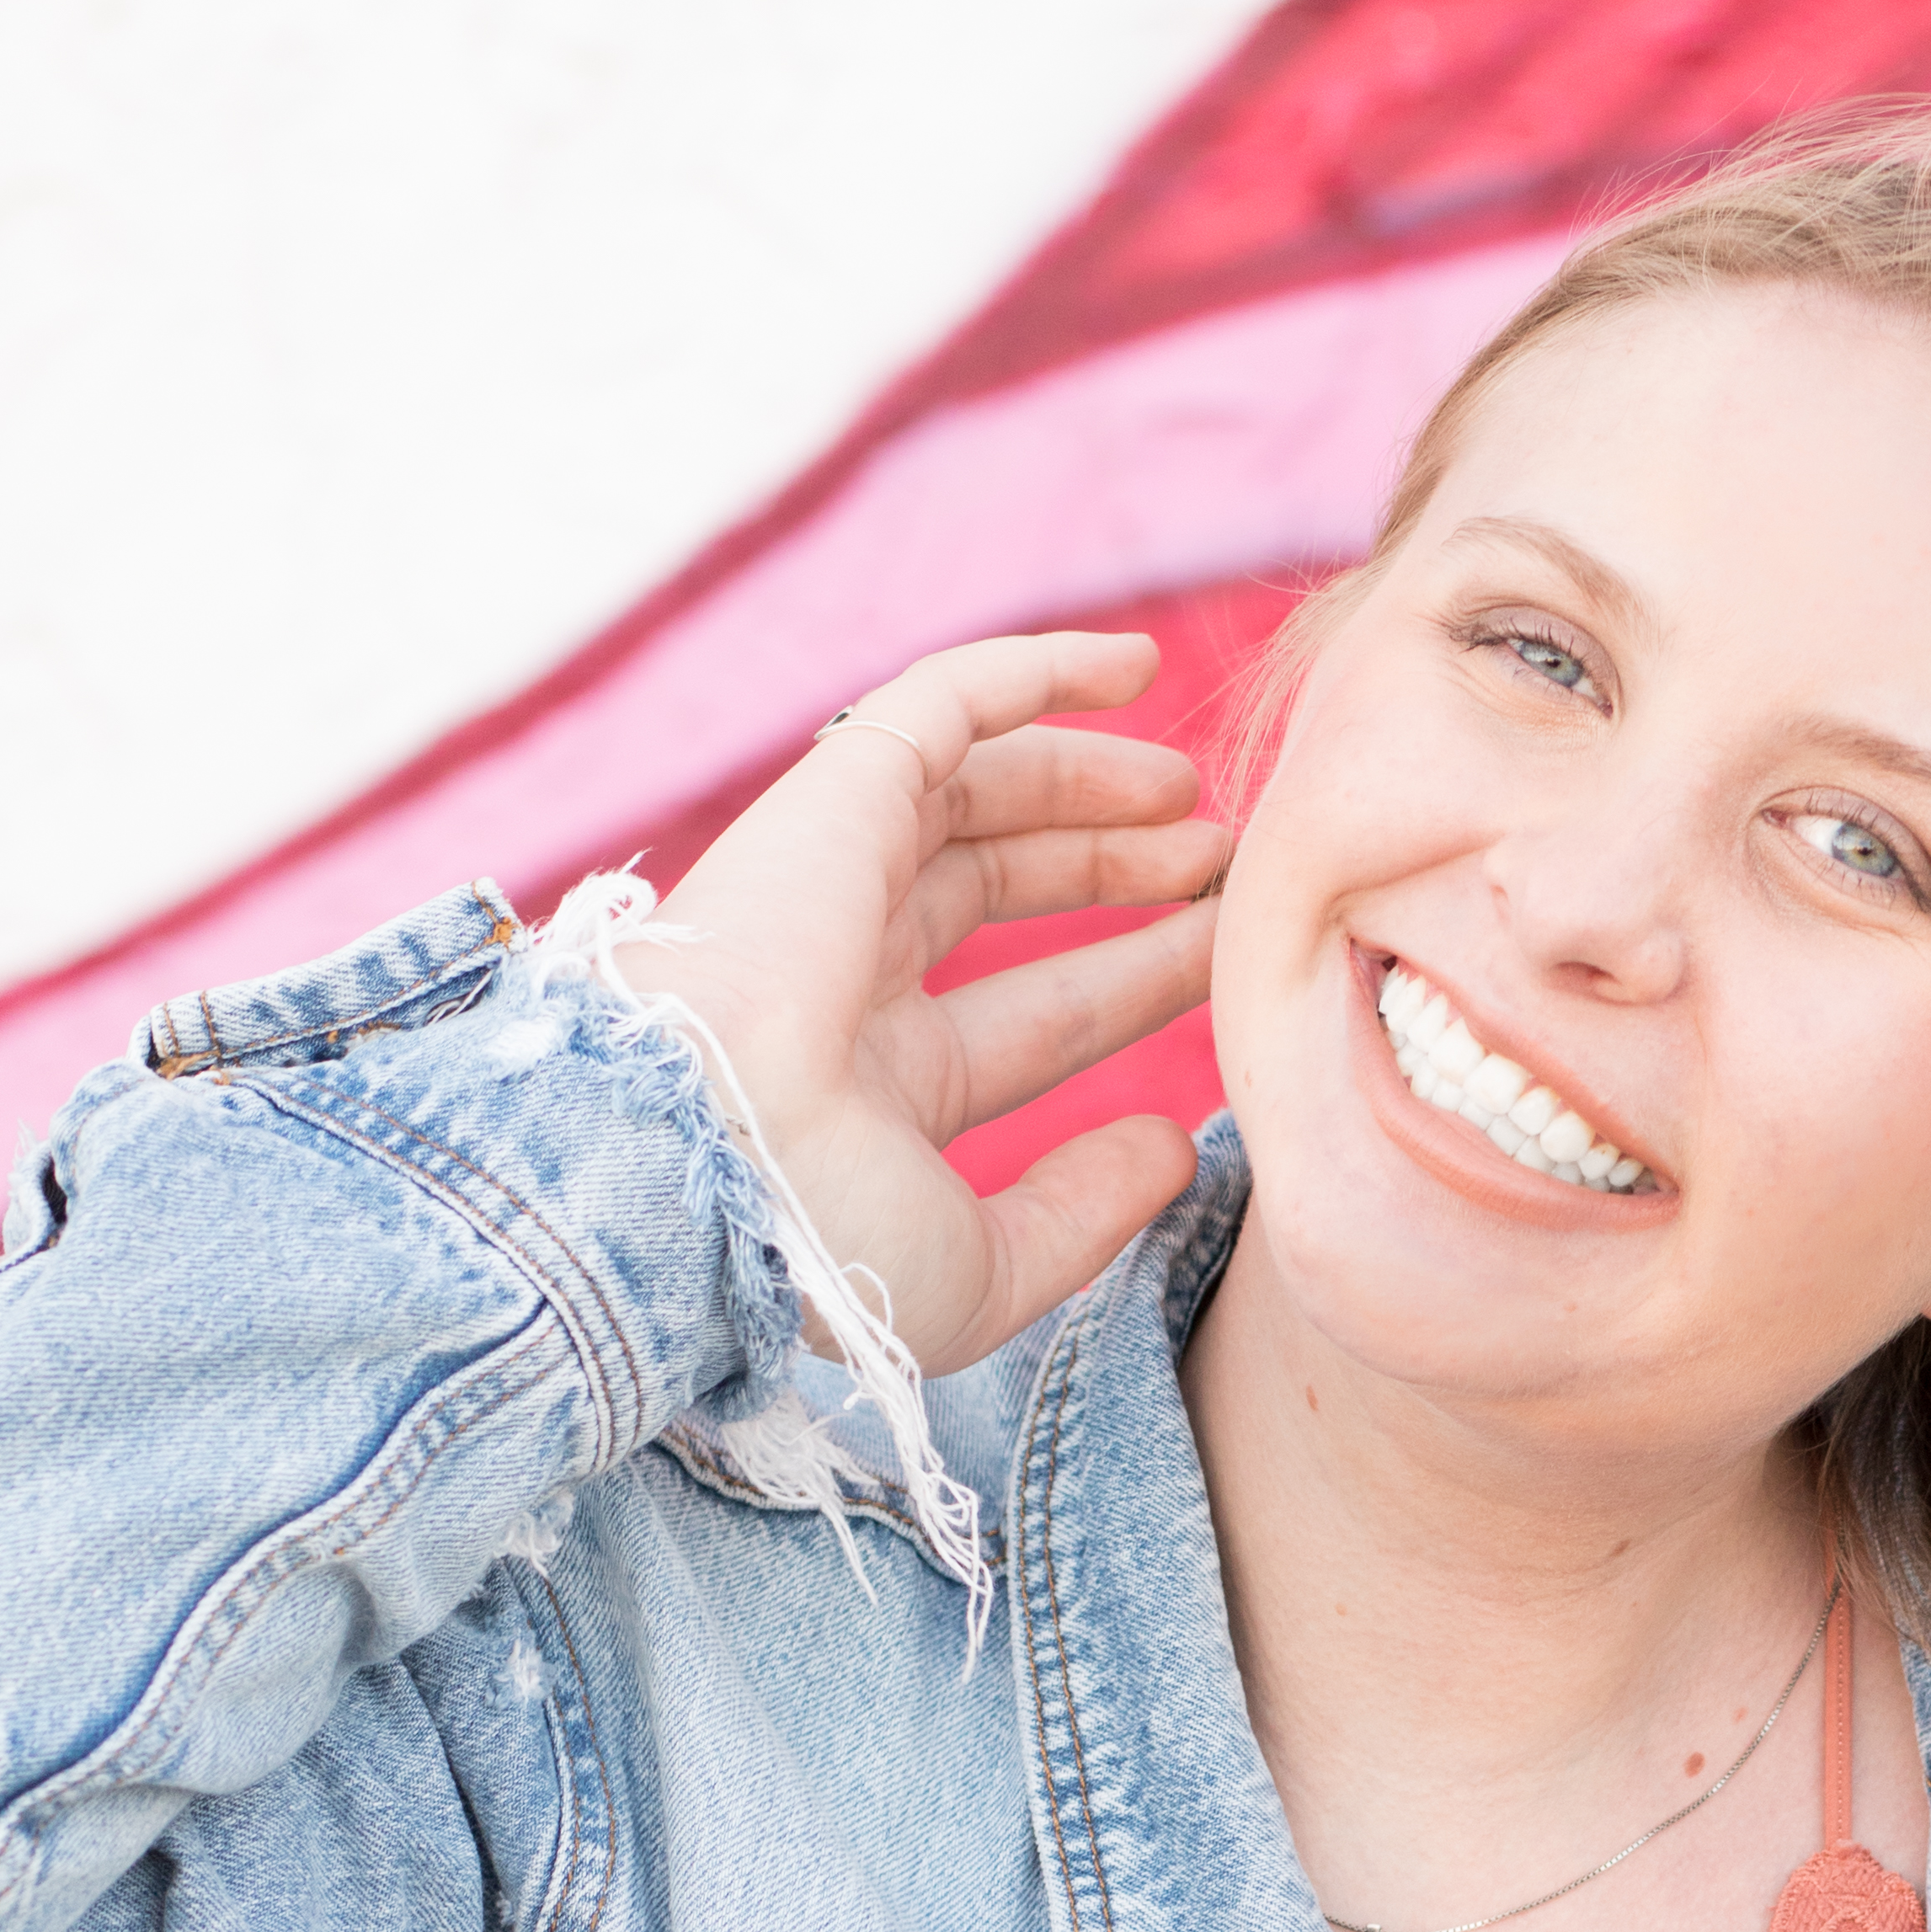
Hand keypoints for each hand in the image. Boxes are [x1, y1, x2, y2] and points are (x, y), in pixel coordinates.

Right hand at [636, 630, 1228, 1379]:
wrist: (706, 1170)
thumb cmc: (823, 1245)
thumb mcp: (981, 1266)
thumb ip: (1079, 1215)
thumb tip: (1172, 1148)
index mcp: (873, 1085)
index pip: (1029, 1018)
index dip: (1130, 984)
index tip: (1224, 961)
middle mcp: (846, 975)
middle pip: (1002, 894)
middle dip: (1111, 873)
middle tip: (1217, 863)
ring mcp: (833, 882)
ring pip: (977, 796)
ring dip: (1089, 784)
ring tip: (1193, 794)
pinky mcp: (834, 797)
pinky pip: (941, 704)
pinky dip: (1031, 672)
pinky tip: (1131, 665)